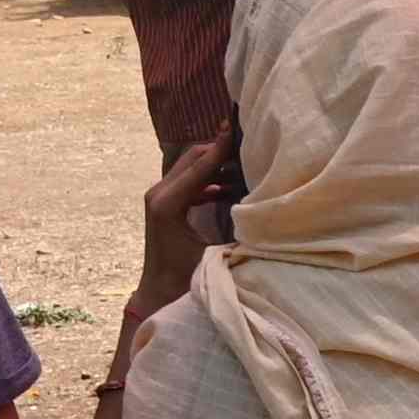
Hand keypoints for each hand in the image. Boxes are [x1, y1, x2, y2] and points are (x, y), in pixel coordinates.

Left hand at [138, 133, 235, 306]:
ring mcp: (157, 197)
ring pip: (189, 166)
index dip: (220, 147)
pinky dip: (208, 177)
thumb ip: (234, 229)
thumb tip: (261, 208)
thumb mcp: (213, 252)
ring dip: (213, 162)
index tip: (236, 126)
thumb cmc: (186, 277)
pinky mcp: (162, 203)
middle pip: (191, 157)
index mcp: (169, 204)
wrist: (159, 291)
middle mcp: (158, 194)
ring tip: (243, 162)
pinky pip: (188, 180)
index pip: (200, 166)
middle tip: (245, 141)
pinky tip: (228, 186)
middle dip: (218, 148)